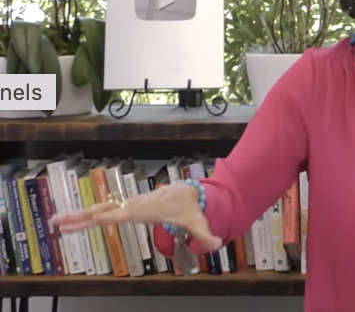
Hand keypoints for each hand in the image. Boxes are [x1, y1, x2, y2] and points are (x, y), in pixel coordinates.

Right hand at [51, 184, 222, 250]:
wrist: (185, 193)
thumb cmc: (189, 208)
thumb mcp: (198, 222)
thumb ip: (206, 234)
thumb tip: (217, 243)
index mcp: (148, 209)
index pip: (128, 213)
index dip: (114, 215)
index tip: (97, 217)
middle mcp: (133, 206)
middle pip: (105, 209)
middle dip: (84, 215)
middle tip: (60, 221)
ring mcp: (126, 206)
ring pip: (99, 209)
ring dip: (77, 216)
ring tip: (55, 222)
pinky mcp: (123, 209)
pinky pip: (100, 212)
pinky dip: (83, 217)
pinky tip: (67, 224)